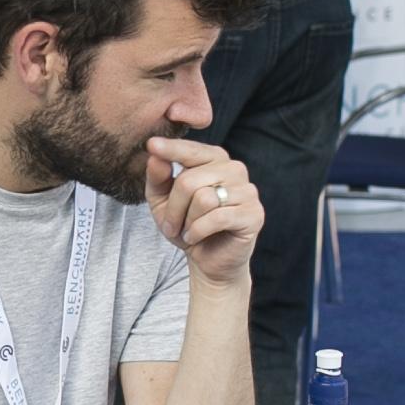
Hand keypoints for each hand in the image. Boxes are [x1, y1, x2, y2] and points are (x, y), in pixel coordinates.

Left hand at [144, 137, 262, 287]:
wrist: (208, 260)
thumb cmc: (186, 225)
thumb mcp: (162, 201)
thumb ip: (157, 177)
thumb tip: (154, 156)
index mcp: (214, 159)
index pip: (190, 150)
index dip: (171, 149)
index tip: (151, 144)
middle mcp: (234, 169)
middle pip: (190, 181)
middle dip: (174, 208)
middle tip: (171, 226)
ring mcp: (247, 190)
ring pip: (203, 199)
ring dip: (186, 221)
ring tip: (187, 231)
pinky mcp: (254, 214)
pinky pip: (217, 218)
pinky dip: (198, 231)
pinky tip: (195, 237)